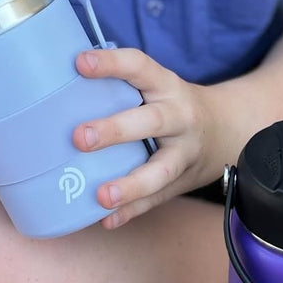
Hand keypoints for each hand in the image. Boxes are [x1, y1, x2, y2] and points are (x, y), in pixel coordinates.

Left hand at [72, 47, 217, 228]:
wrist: (225, 130)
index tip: (81, 63)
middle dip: (115, 130)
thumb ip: (119, 85)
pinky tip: (107, 219)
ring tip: (102, 195)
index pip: (140, 67)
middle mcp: (179, 117)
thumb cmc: (171, 104)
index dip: (112, 63)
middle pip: (151, 121)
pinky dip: (132, 211)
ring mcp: (184, 153)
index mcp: (166, 86)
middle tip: (79, 137)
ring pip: (161, 170)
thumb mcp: (156, 84)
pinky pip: (157, 199)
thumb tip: (57, 81)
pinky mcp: (181, 182)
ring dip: (131, 185)